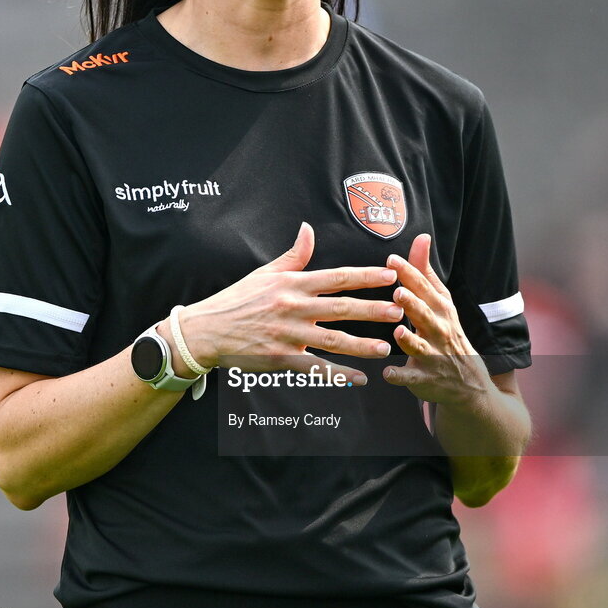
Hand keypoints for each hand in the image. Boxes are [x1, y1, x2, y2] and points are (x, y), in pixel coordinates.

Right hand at [170, 222, 400, 384]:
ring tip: (387, 347)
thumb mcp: (265, 272)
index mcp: (293, 284)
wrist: (207, 329)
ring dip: (362, 344)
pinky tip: (360, 378)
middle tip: (400, 311)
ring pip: (333, 340)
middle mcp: (294, 307)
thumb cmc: (237, 299)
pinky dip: (339, 375)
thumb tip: (308, 229)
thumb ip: (293, 255)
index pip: (336, 277)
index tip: (390, 276)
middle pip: (341, 308)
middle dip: (373, 309)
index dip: (365, 276)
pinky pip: (316, 368)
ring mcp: (288, 334)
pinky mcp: (281, 358)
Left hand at [382, 234, 490, 405]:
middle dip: (412, 303)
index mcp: (440, 308)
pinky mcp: (426, 379)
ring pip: (420, 346)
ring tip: (398, 331)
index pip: (424, 288)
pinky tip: (387, 373)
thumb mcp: (440, 301)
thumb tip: (421, 236)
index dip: (409, 274)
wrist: (469, 383)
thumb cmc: (446, 331)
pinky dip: (401, 376)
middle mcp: (439, 329)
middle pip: (425, 314)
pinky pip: (412, 378)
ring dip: (409, 339)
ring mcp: (434, 355)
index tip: (391, 259)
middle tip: (397, 292)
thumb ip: (425, 271)